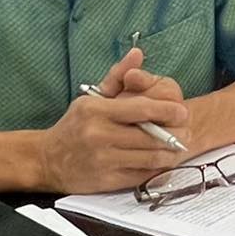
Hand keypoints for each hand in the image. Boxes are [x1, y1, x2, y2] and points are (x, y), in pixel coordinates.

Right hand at [38, 52, 190, 194]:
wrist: (47, 159)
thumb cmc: (75, 126)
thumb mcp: (92, 97)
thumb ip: (118, 76)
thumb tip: (138, 54)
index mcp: (96, 111)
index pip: (140, 109)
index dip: (166, 110)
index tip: (182, 111)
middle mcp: (99, 135)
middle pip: (149, 136)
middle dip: (175, 135)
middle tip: (187, 132)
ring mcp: (103, 160)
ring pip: (149, 157)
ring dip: (170, 154)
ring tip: (179, 147)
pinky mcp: (106, 181)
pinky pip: (141, 175)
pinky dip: (157, 169)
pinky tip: (163, 162)